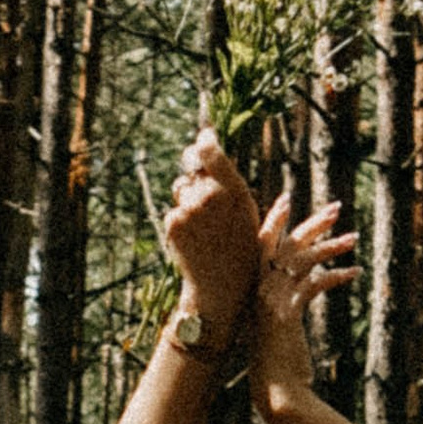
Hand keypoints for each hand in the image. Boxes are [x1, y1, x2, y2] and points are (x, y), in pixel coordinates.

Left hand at [160, 131, 261, 341]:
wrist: (222, 287)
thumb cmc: (241, 249)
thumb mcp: (248, 213)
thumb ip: (229, 181)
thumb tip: (216, 148)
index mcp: (235, 191)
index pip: (210, 152)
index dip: (204, 140)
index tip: (204, 136)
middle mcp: (211, 196)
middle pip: (191, 167)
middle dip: (194, 172)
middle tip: (202, 190)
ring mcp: (190, 209)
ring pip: (181, 189)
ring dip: (187, 198)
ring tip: (203, 225)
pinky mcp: (174, 222)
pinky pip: (174, 209)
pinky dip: (180, 219)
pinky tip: (194, 237)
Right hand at [249, 195, 350, 415]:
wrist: (276, 390)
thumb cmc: (278, 363)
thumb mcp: (277, 326)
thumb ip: (284, 302)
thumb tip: (305, 283)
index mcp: (252, 288)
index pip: (260, 244)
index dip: (274, 221)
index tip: (287, 199)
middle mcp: (258, 290)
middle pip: (286, 245)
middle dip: (313, 224)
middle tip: (336, 207)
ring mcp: (271, 300)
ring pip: (304, 260)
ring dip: (332, 246)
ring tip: (354, 238)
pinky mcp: (287, 312)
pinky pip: (316, 283)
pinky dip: (337, 276)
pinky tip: (354, 271)